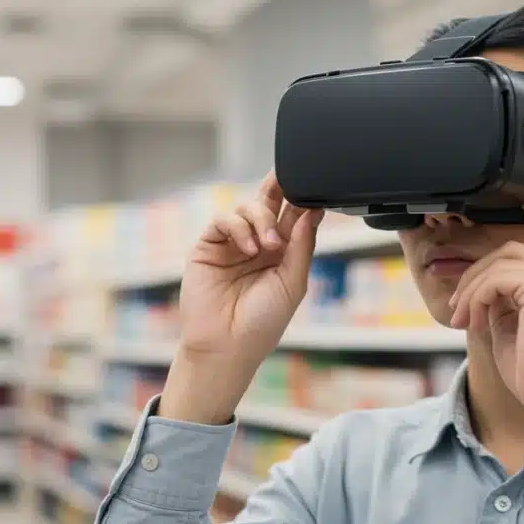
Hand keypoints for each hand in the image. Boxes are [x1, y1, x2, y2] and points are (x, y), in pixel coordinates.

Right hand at [162, 172, 322, 423]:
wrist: (227, 346)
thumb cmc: (262, 323)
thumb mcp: (293, 284)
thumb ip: (302, 247)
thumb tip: (311, 212)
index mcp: (283, 253)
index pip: (294, 218)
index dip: (303, 201)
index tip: (315, 192)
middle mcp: (258, 243)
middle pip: (270, 203)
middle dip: (279, 187)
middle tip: (287, 177)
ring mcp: (233, 243)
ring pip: (248, 208)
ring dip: (261, 219)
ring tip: (268, 246)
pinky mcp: (209, 246)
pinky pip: (224, 220)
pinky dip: (239, 227)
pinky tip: (249, 248)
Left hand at [448, 201, 523, 408]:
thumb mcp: (514, 322)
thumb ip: (503, 296)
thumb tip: (479, 283)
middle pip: (509, 249)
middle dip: (475, 274)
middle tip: (457, 307)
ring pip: (498, 263)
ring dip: (470, 290)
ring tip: (461, 318)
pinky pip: (495, 279)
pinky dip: (475, 298)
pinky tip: (470, 320)